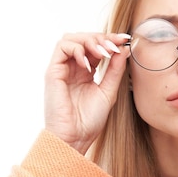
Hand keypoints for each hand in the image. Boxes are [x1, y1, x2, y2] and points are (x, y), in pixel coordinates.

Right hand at [44, 32, 128, 153]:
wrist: (75, 138)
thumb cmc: (89, 121)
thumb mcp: (108, 91)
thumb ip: (115, 70)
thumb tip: (124, 48)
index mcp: (85, 72)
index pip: (96, 47)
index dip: (109, 40)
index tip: (125, 40)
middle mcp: (72, 68)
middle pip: (83, 38)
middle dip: (101, 38)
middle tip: (115, 46)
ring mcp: (62, 68)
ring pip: (71, 38)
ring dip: (89, 41)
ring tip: (103, 53)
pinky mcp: (53, 72)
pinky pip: (62, 47)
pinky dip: (77, 49)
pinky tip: (88, 64)